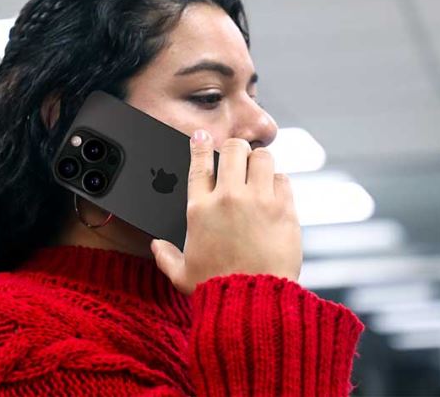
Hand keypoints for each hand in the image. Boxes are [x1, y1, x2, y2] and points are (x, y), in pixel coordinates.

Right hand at [151, 129, 301, 295]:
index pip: (199, 163)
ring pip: (262, 157)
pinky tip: (275, 192)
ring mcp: (258, 201)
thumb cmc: (216, 289)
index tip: (203, 136)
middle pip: (233, 149)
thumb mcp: (182, 275)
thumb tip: (156, 246)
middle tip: (238, 157)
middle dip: (236, 149)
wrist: (251, 302)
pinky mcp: (284, 209)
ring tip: (259, 172)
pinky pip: (283, 180)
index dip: (201, 144)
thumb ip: (166, 257)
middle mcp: (228, 198)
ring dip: (260, 162)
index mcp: (200, 209)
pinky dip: (279, 182)